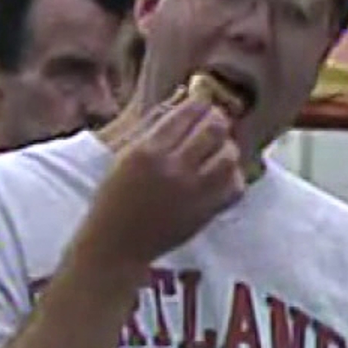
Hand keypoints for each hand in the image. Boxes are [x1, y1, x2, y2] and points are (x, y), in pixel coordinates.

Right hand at [77, 87, 243, 267]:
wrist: (116, 245)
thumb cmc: (113, 199)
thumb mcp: (123, 156)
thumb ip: (152, 129)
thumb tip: (181, 102)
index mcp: (148, 151)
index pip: (188, 113)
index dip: (200, 104)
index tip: (201, 106)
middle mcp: (173, 168)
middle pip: (214, 129)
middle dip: (217, 121)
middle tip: (214, 124)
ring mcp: (192, 192)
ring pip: (229, 156)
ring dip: (227, 147)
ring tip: (218, 150)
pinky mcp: (204, 213)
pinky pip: (234, 186)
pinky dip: (233, 176)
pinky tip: (221, 175)